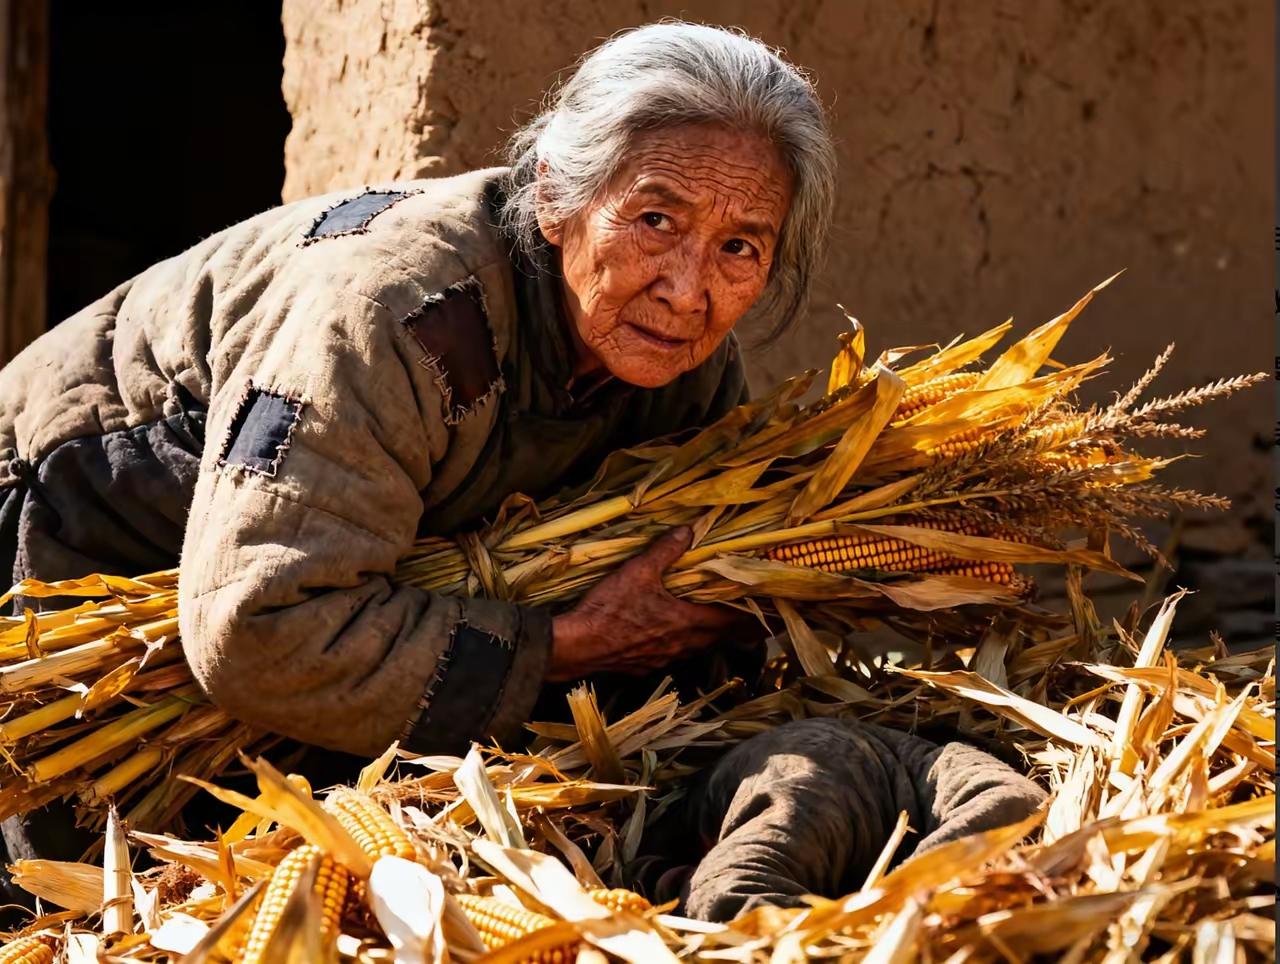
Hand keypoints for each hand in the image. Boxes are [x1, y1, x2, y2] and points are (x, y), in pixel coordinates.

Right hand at [547, 526, 741, 681]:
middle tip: (748, 617)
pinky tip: (672, 638)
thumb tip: (688, 531)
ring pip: (697, 648)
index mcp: (688, 622)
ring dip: (709, 636)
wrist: (579, 647)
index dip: (750, 615)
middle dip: (734, 626)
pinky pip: (674, 655)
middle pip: (719, 637)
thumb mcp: (638, 571)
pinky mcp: (646, 666)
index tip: (767, 611)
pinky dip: (682, 645)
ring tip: (714, 624)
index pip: (731, 620)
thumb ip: (666, 551)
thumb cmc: (610, 609)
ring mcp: (665, 658)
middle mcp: (682, 645)